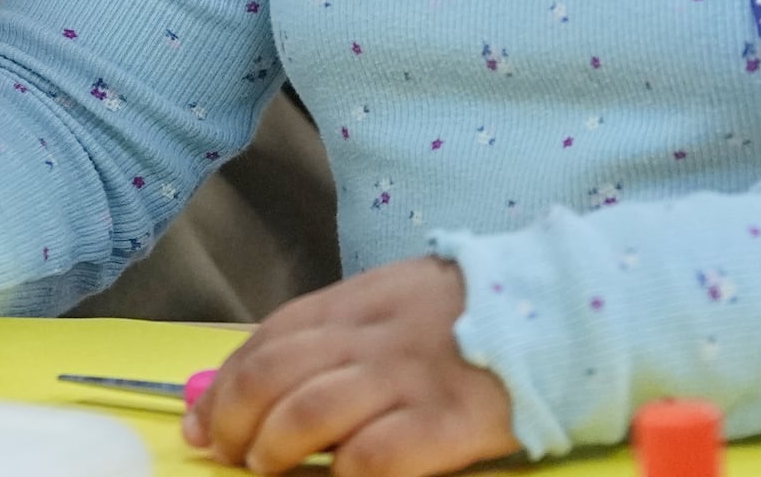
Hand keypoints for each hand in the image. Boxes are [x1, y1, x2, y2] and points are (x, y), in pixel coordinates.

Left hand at [187, 257, 517, 476]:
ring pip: (309, 414)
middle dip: (232, 420)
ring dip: (273, 450)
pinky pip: (373, 457)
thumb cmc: (473, 317)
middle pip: (273, 375)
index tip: (200, 422)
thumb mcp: (397, 302)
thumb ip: (338, 333)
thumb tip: (266, 376)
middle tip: (225, 452)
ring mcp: (409, 379)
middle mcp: (373, 337)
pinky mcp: (447, 423)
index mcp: (358, 303)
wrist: (561, 314)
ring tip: (267, 469)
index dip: (221, 384)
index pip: (267, 339)